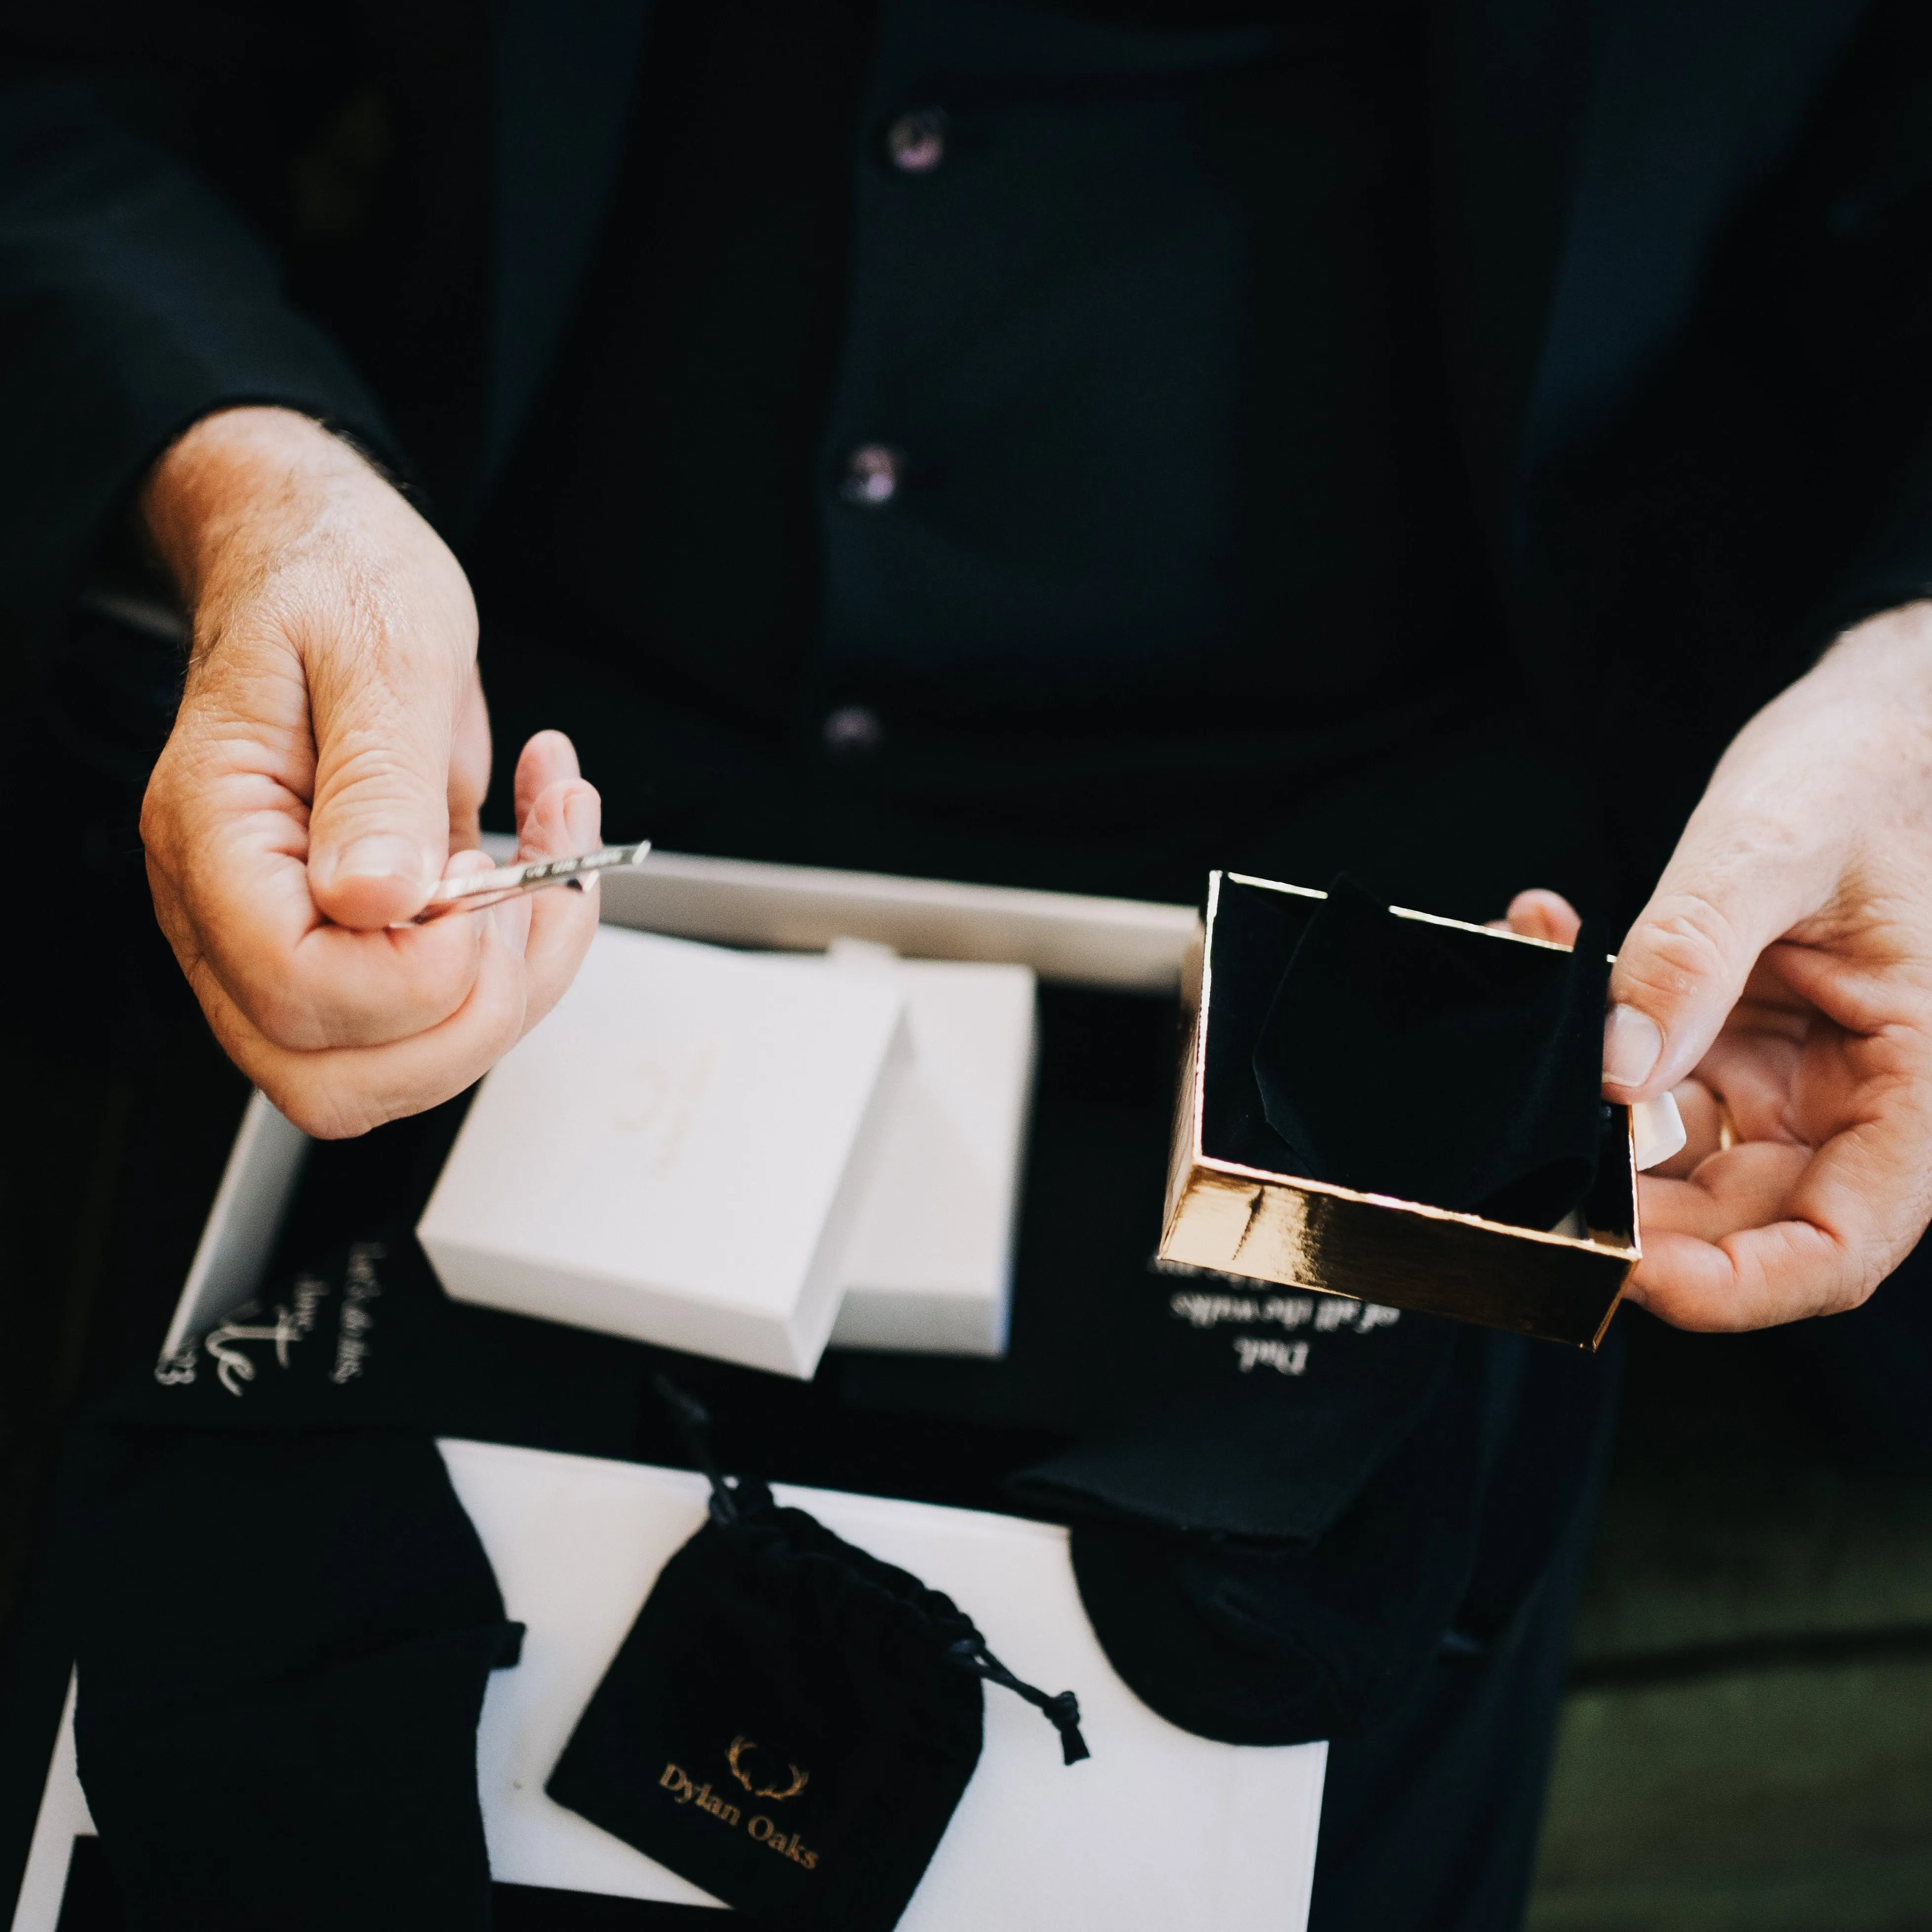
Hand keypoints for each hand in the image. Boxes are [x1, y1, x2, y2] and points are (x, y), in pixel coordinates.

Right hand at [139, 407, 602, 1136]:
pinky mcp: (358, 939)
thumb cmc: (337, 581)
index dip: (417, 974)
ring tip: (554, 849)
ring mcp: (291, 936)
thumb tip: (378, 899)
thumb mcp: (382, 649)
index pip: (297, 990)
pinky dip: (523, 950)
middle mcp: (236, 908)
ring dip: (517, 982)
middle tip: (533, 886)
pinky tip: (541, 847)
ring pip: (398, 1066)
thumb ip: (380, 780)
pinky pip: (440, 1011)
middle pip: (338, 1077)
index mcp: (217, 832)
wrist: (327, 559)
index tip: (479, 880)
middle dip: (477, 1010)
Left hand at [1503, 602, 1931, 1329]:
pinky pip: (1654, 1092)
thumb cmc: (1863, 773)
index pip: (1839, 1245)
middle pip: (1747, 1223)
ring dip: (1597, 1143)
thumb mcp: (1775, 846)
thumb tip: (1615, 1073)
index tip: (1633, 1272)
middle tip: (1536, 1181)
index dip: (1739, 1286)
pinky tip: (1547, 948)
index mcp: (1918, 1081)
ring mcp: (1790, 1081)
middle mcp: (1857, 1101)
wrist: (1876, 721)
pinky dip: (1593, 1054)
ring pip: (1685, 1169)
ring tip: (1531, 1064)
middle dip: (1637, 1221)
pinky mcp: (1733, 1047)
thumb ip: (1693, 958)